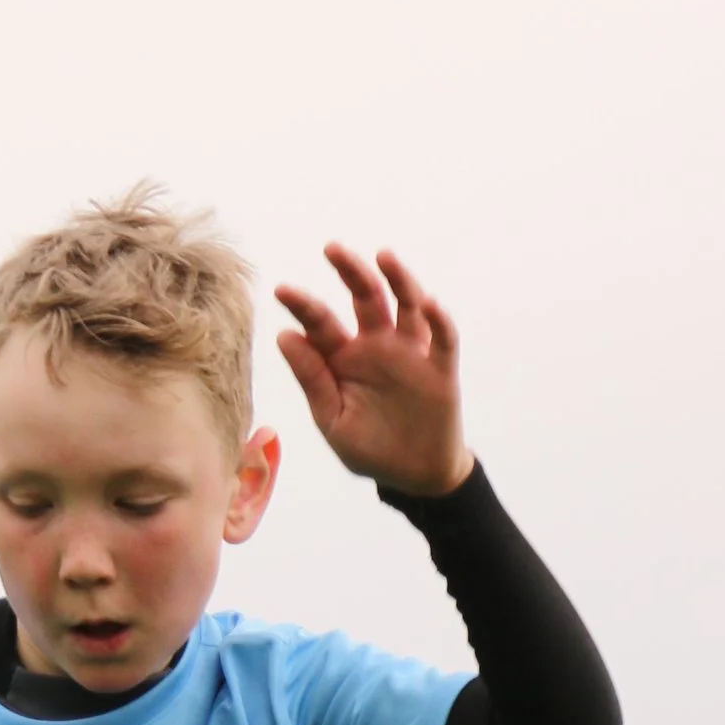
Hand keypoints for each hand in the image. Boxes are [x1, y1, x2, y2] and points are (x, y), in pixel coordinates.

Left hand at [274, 245, 471, 497]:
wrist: (414, 476)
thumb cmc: (369, 447)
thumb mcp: (333, 420)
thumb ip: (313, 379)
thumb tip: (285, 336)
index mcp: (343, 358)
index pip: (320, 324)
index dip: (303, 306)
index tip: (281, 290)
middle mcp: (376, 346)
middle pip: (364, 298)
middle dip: (350, 272)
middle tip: (332, 249)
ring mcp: (410, 353)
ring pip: (405, 305)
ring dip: (397, 279)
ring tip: (383, 257)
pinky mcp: (440, 367)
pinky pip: (442, 338)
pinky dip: (438, 319)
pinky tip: (428, 303)